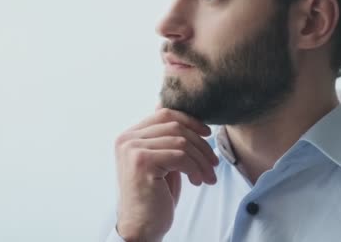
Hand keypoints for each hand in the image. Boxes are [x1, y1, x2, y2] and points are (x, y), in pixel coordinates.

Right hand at [114, 104, 218, 241]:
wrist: (141, 227)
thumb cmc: (154, 196)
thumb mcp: (161, 161)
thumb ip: (166, 140)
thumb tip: (184, 118)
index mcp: (129, 135)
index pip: (163, 113)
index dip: (190, 121)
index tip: (207, 134)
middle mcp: (127, 139)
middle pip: (175, 126)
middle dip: (200, 144)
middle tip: (213, 163)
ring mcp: (132, 149)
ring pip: (181, 141)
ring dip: (201, 160)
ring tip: (207, 176)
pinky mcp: (142, 162)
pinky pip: (180, 156)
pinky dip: (195, 168)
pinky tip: (197, 181)